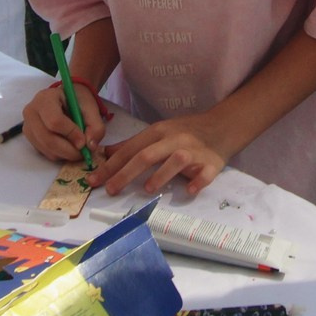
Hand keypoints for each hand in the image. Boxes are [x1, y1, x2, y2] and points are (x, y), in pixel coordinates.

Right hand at [22, 79, 107, 164]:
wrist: (66, 99)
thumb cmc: (77, 101)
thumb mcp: (91, 108)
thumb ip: (95, 126)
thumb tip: (90, 146)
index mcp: (45, 98)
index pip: (55, 121)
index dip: (71, 134)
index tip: (84, 141)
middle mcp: (31, 112)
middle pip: (48, 139)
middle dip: (69, 150)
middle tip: (83, 152)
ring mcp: (28, 126)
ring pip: (46, 148)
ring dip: (65, 154)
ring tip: (77, 148)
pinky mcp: (30, 138)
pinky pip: (44, 152)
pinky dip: (59, 154)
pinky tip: (67, 146)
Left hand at [91, 116, 229, 199]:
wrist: (221, 126)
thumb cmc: (185, 132)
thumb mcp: (157, 133)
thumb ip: (132, 144)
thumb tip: (104, 153)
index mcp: (158, 132)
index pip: (130, 149)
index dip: (110, 165)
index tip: (94, 179)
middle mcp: (174, 140)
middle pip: (147, 155)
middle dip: (126, 173)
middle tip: (111, 190)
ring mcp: (194, 152)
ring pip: (176, 161)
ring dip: (162, 174)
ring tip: (148, 189)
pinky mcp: (211, 164)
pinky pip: (205, 173)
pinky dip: (198, 181)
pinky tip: (190, 190)